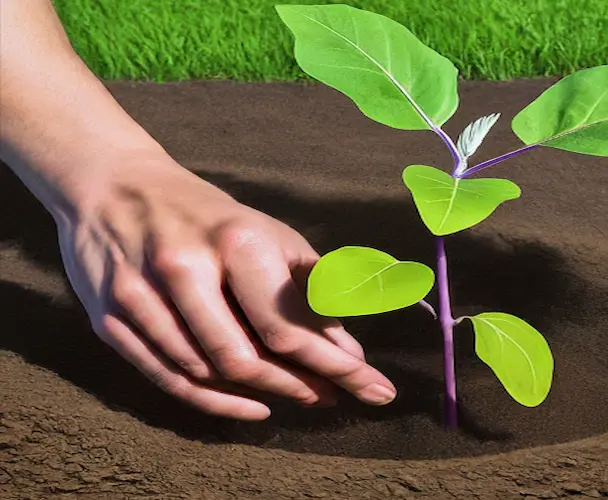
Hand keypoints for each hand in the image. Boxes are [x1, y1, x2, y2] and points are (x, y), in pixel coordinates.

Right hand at [57, 155, 395, 419]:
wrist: (116, 186)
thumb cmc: (210, 217)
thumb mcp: (269, 235)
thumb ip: (309, 290)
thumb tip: (346, 350)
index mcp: (234, 242)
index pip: (288, 326)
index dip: (336, 367)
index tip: (376, 390)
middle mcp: (184, 270)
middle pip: (245, 359)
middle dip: (301, 386)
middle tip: (335, 396)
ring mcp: (140, 298)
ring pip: (206, 374)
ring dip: (263, 395)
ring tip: (304, 396)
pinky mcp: (110, 320)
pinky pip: (167, 379)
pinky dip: (214, 402)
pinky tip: (252, 406)